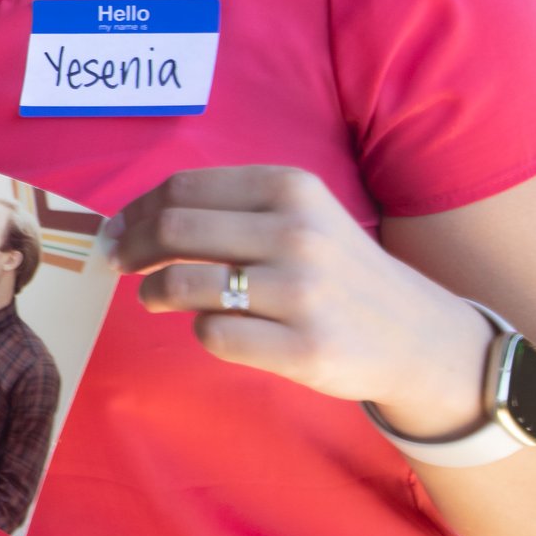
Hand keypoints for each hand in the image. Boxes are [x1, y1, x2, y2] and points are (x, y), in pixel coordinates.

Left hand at [117, 166, 491, 435]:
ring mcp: (303, 292)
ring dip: (154, 293)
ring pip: (184, 283)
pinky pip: (213, 335)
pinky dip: (199, 331)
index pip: (182, 189)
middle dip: (132, 249)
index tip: (117, 231)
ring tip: (154, 298)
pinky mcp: (305, 347)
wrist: (417, 336)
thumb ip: (228, 209)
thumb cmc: (335, 270)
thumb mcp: (299, 216)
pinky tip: (214, 327)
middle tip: (120, 264)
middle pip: (173, 230)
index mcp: (290, 188)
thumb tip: (130, 221)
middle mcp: (297, 232)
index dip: (136, 211)